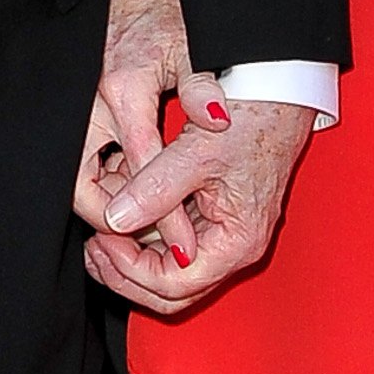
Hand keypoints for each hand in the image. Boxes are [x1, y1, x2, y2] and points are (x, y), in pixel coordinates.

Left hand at [73, 0, 314, 312]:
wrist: (280, 85)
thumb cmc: (251, 115)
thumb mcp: (197, 151)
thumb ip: (155, 188)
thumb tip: (113, 221)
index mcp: (237, 241)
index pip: (176, 283)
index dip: (132, 269)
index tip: (102, 240)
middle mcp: (234, 245)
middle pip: (173, 288)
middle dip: (128, 273)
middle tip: (92, 248)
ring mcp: (225, 230)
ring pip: (171, 267)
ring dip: (133, 255)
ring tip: (98, 233)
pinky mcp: (216, 212)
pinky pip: (176, 239)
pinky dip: (146, 233)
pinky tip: (120, 212)